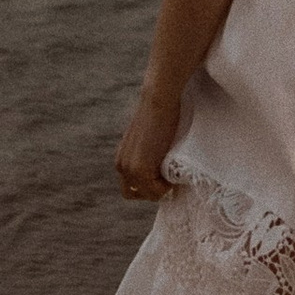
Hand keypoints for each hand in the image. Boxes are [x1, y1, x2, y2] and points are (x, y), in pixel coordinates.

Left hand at [114, 86, 180, 202]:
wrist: (159, 100)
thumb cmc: (161, 113)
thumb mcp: (149, 139)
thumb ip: (148, 154)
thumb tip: (162, 163)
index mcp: (121, 158)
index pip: (130, 185)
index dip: (148, 184)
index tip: (164, 176)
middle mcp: (121, 166)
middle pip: (134, 193)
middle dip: (152, 190)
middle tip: (168, 178)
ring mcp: (130, 170)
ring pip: (147, 195)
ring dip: (161, 189)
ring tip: (172, 173)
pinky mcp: (141, 170)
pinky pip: (156, 192)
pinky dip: (167, 187)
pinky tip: (173, 171)